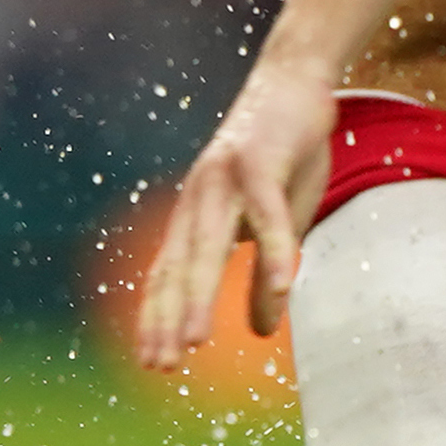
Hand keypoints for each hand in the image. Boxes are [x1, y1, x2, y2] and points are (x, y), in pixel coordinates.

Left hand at [134, 62, 338, 369]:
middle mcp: (199, 197)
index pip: (168, 273)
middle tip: (161, 365)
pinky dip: (275, 249)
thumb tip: (260, 333)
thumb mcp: (279, 224)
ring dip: (200, 294)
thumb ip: (264, 274)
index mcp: (197, 213)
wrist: (294, 79)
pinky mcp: (262, 160)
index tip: (151, 362)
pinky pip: (270, 213)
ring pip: (210, 244)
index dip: (158, 316)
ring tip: (196, 341)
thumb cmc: (284, 157)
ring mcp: (226, 177)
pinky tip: (283, 285)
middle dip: (167, 318)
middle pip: (178, 266)